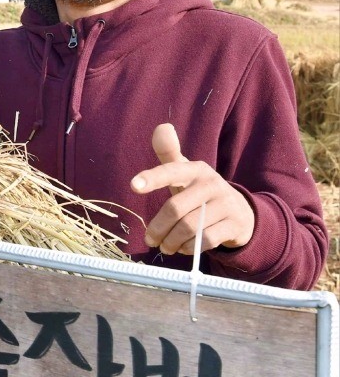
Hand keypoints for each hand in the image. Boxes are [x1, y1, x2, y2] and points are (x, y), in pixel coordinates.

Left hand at [130, 124, 253, 255]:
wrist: (241, 214)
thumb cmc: (202, 193)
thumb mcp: (186, 174)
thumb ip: (169, 155)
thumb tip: (161, 127)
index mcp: (196, 169)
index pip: (171, 171)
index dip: (152, 177)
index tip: (134, 185)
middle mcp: (212, 183)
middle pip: (176, 209)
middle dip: (158, 228)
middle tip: (150, 240)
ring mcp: (226, 204)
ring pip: (189, 228)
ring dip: (172, 241)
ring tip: (165, 247)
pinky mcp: (234, 224)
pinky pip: (205, 240)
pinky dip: (189, 248)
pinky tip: (182, 249)